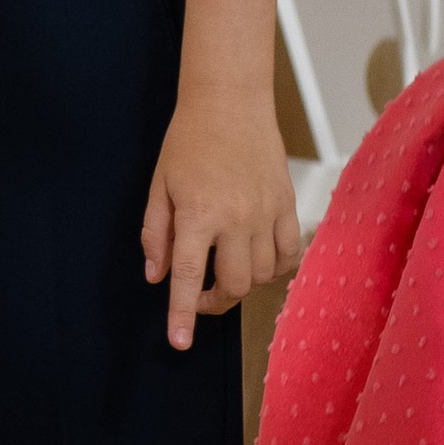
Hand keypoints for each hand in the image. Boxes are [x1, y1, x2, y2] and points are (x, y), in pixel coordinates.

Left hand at [141, 88, 301, 349]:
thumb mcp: (159, 186)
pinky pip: (288, 254)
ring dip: (242, 284)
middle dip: (214, 302)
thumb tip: (156, 277)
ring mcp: (266, 213)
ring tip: (224, 269)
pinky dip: (273, 268)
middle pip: (234, 285)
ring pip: (263, 275)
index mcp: (198, 214)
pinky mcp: (287, 204)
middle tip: (199, 296)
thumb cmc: (188, 140)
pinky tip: (256, 260)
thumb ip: (155, 234)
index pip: (188, 277)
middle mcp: (236, 218)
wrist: (230, 102)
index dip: (182, 315)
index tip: (179, 342)